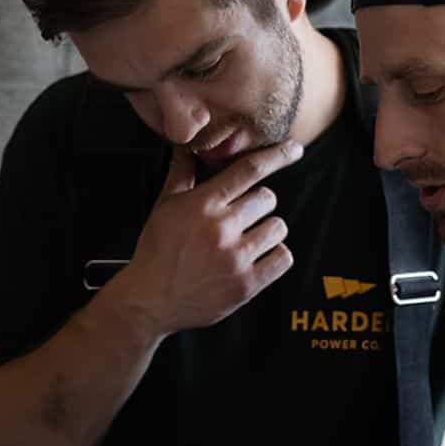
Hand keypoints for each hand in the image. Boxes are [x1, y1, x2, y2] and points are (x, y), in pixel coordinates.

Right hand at [106, 141, 302, 336]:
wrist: (149, 300)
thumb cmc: (157, 250)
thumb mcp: (165, 207)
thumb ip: (181, 174)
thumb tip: (186, 146)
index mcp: (203, 204)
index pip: (249, 170)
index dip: (277, 155)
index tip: (295, 149)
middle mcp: (221, 227)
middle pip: (267, 198)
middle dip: (258, 204)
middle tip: (240, 218)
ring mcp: (235, 258)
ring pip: (278, 227)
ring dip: (267, 231)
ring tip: (246, 241)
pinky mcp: (246, 285)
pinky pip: (283, 258)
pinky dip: (275, 255)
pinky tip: (258, 257)